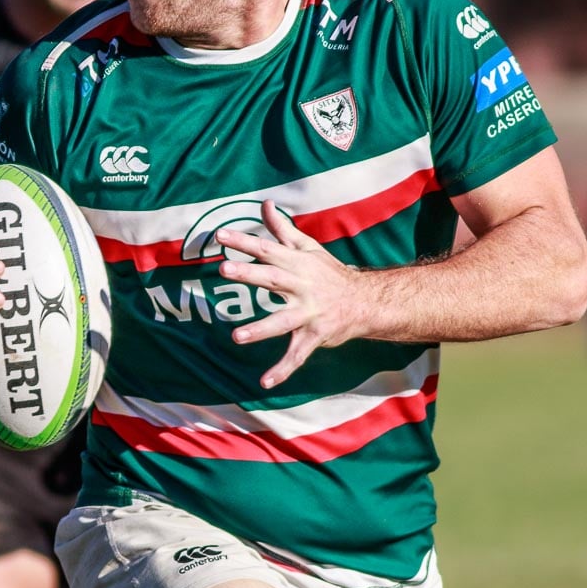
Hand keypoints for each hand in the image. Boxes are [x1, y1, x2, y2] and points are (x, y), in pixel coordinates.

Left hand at [215, 200, 365, 388]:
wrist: (367, 301)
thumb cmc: (330, 273)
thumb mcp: (308, 248)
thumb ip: (282, 229)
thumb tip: (265, 205)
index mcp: (297, 263)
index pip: (266, 248)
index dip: (244, 241)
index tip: (219, 236)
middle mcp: (302, 285)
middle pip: (272, 278)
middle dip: (248, 274)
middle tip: (223, 270)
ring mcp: (309, 312)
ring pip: (282, 321)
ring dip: (260, 329)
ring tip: (236, 337)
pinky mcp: (315, 336)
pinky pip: (297, 355)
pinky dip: (283, 370)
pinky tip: (265, 382)